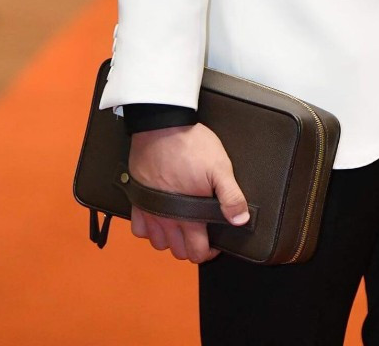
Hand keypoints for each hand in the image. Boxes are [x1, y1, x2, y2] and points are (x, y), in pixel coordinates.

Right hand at [128, 122, 248, 263]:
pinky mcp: (138, 198)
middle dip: (191, 247)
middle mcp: (166, 218)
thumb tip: (240, 220)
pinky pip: (139, 228)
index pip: (197, 252)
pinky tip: (160, 218)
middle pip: (177, 251)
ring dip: (170, 240)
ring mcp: (150, 209)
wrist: (162, 125)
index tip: (216, 240)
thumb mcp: (220, 167)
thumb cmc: (191, 145)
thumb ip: (231, 196)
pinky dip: (149, 229)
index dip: (209, 251)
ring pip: (158, 243)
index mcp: (187, 215)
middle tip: (201, 233)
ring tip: (183, 226)